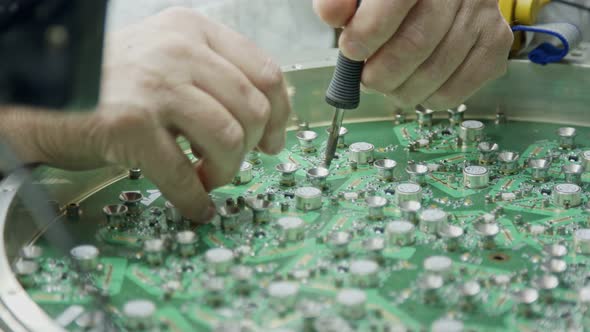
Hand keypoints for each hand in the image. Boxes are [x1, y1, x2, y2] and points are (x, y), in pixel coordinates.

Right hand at [2, 8, 290, 221]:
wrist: (43, 94)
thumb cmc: (111, 82)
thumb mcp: (167, 57)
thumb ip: (214, 76)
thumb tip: (266, 118)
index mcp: (193, 30)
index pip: (265, 72)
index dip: (280, 114)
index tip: (274, 139)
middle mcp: (178, 50)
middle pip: (254, 109)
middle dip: (253, 149)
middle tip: (235, 164)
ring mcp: (155, 86)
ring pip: (230, 139)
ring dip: (226, 172)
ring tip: (208, 178)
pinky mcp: (132, 125)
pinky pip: (184, 174)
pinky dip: (196, 199)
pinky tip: (195, 205)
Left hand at [313, 0, 512, 109]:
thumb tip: (331, 14)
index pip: (394, 2)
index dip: (368, 32)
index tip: (351, 50)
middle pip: (416, 43)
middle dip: (380, 71)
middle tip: (366, 77)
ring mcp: (482, 15)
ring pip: (436, 71)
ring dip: (399, 90)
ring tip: (386, 83)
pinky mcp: (495, 42)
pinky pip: (457, 89)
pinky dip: (427, 98)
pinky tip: (415, 85)